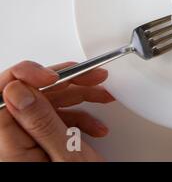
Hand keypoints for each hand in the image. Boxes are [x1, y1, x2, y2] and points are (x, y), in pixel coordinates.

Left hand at [0, 61, 114, 160]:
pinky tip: (95, 124)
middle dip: (64, 82)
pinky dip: (79, 116)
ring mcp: (26, 144)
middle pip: (29, 95)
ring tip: (102, 96)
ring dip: (78, 96)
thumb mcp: (66, 157)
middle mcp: (11, 144)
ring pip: (46, 103)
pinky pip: (55, 119)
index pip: (3, 94)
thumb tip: (17, 89)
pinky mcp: (40, 144)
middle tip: (90, 77)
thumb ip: (40, 122)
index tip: (53, 75)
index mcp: (7, 148)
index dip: (26, 76)